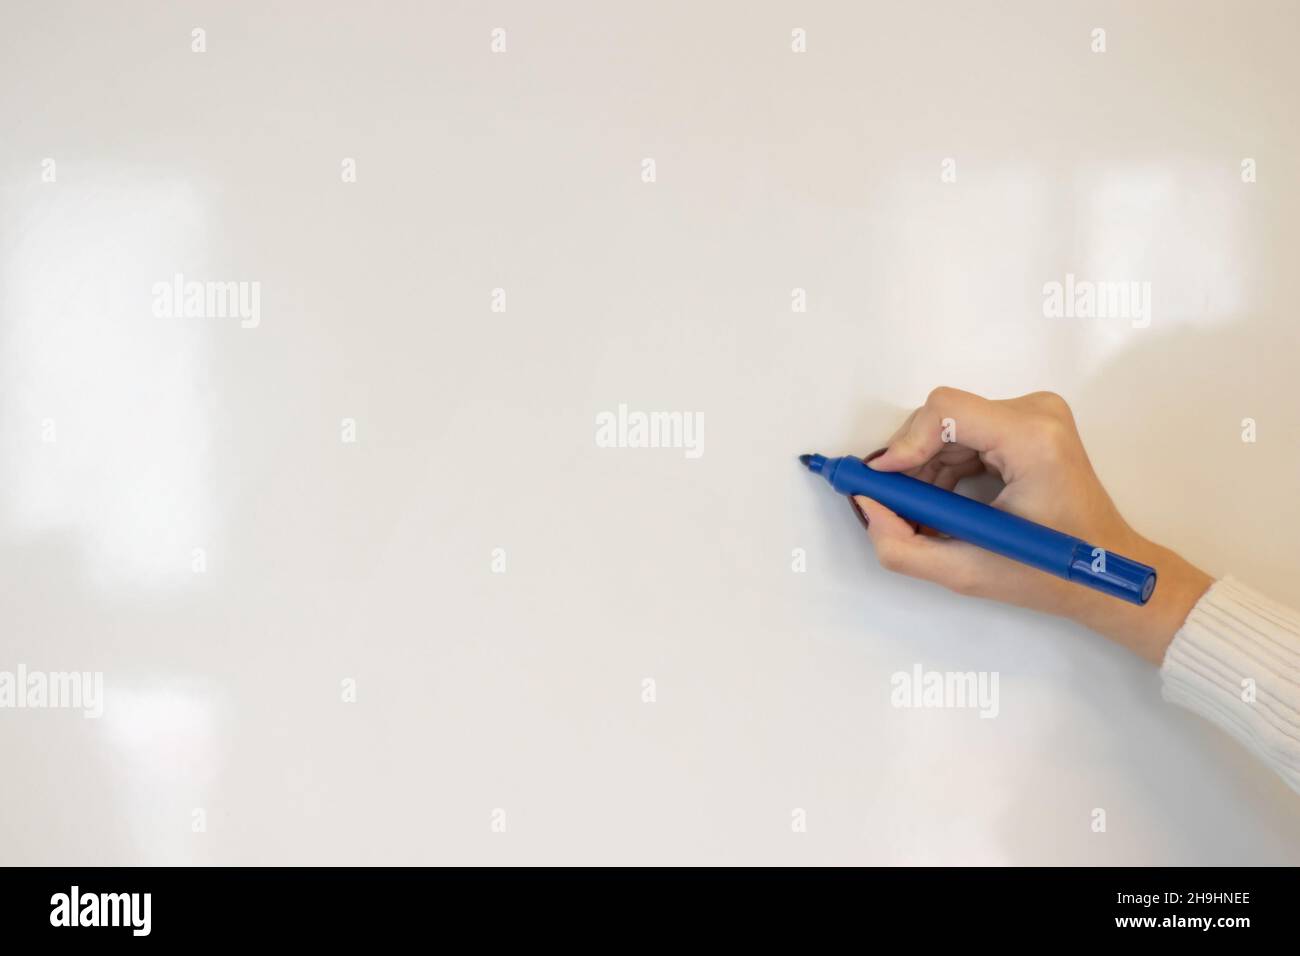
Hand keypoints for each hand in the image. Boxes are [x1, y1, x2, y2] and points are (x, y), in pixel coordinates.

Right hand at [855, 387, 1212, 663]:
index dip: (904, 445)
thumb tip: (866, 504)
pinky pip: (965, 433)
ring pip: (948, 427)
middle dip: (911, 465)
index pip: (945, 411)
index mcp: (1033, 439)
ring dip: (925, 470)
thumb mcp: (966, 573)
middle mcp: (1037, 413)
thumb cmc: (1051, 574)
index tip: (881, 483)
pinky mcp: (1030, 423)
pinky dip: (944, 468)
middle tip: (900, 510)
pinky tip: (946, 505)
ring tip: (928, 517)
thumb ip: (901, 546)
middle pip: (943, 418)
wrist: (1106, 572)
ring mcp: (1036, 414)